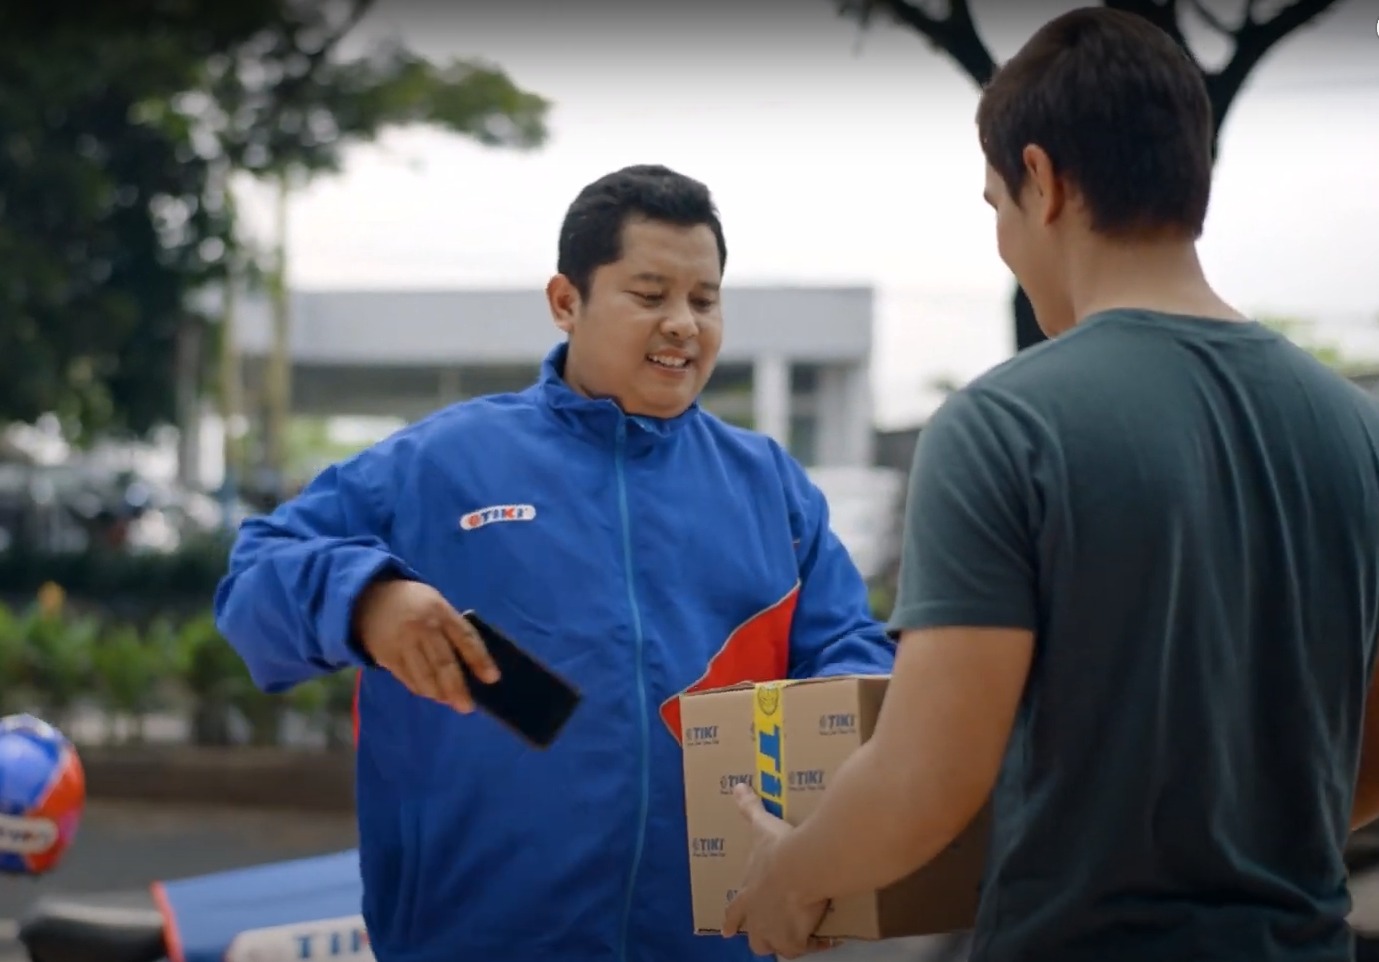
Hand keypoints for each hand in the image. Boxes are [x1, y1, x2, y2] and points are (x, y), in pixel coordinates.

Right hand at [353, 578, 499, 712]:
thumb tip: (474, 663)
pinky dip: (422, 689)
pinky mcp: (387, 656)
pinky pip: (408, 678)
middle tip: (467, 706)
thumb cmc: (416, 604)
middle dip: (457, 688)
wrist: (370, 598)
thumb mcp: (437, 605)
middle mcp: (423, 628)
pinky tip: (432, 694)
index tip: (492, 678)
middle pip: (443, 663)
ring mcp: (403, 643)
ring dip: (439, 693)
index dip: (480, 659)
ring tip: (450, 701)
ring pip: (424, 676)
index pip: (465, 638)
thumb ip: (453, 628)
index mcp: (441, 612)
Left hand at [723, 784, 832, 958]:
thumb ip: (749, 808)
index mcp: (747, 894)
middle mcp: (756, 917)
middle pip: (755, 938)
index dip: (731, 920)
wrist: (799, 866)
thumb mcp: (761, 826)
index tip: (726, 931)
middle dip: (762, 938)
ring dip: (785, 944)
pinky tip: (823, 940)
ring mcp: (773, 932)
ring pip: (775, 947)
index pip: (734, 911)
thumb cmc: (778, 847)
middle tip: (771, 936)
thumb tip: (737, 786)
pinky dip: (811, 945)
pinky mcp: (792, 940)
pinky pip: (801, 949)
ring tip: (799, 939)